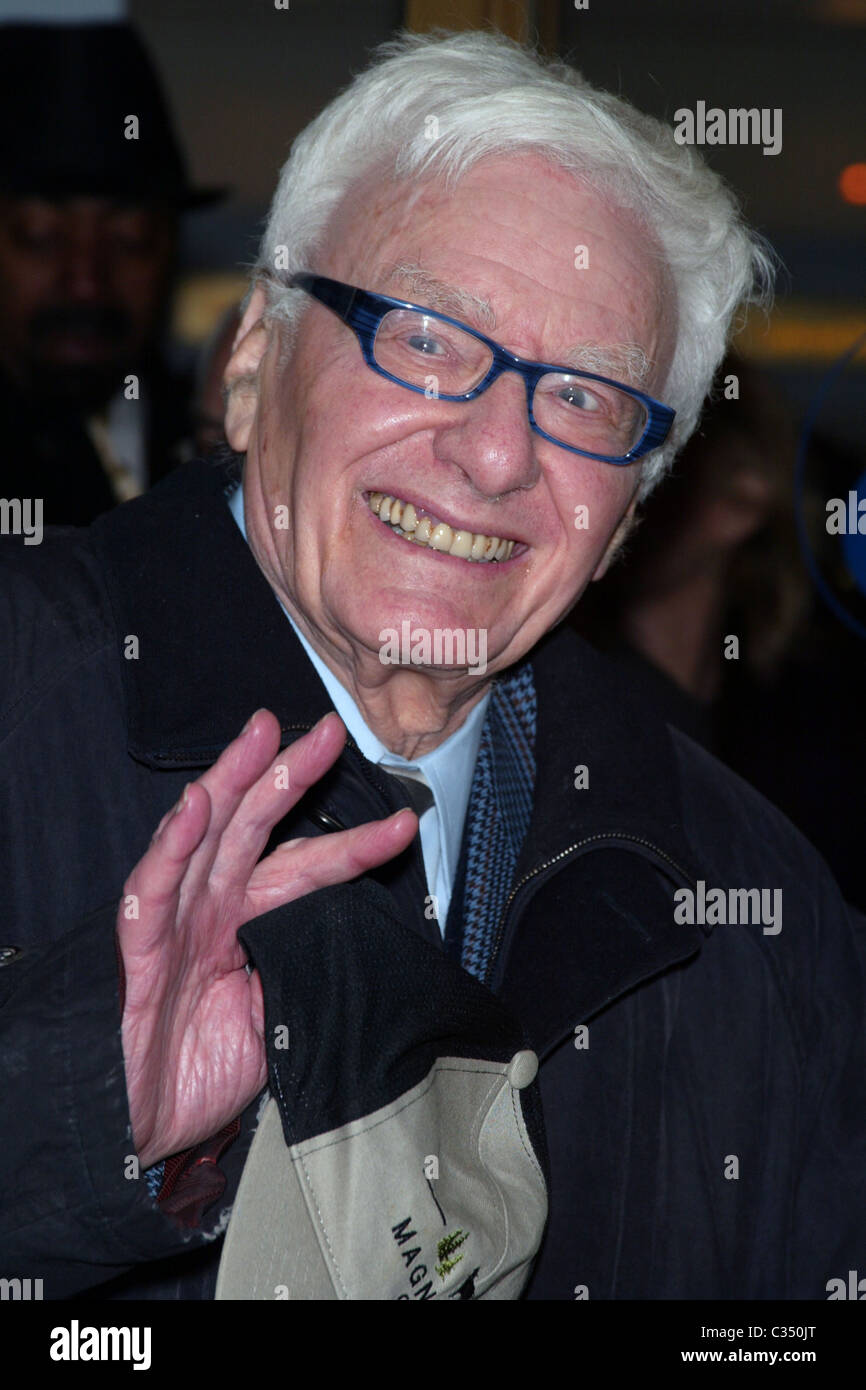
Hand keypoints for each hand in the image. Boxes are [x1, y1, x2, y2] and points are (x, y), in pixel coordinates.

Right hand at [118, 709, 416, 1167]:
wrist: (139, 1129)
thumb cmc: (199, 1074)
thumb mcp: (277, 1022)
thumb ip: (306, 972)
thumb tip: (360, 947)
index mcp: (248, 922)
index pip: (307, 869)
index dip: (354, 845)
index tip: (404, 821)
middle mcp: (212, 909)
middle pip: (254, 825)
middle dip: (291, 773)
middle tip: (333, 730)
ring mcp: (174, 922)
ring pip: (204, 836)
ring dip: (234, 780)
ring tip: (264, 736)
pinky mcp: (138, 948)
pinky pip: (154, 889)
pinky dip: (174, 846)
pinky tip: (196, 808)